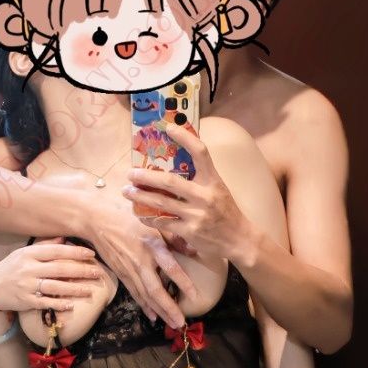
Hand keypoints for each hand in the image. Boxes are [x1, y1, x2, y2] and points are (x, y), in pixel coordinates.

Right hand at [0, 237, 100, 311]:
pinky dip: (58, 304)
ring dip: (74, 289)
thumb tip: (63, 238)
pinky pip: (45, 302)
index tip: (91, 254)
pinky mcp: (25, 301)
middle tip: (97, 273)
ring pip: (55, 286)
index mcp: (29, 254)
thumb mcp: (23, 253)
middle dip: (80, 271)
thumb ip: (43, 246)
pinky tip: (71, 305)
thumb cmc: (10, 268)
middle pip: (59, 269)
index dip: (75, 252)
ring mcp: (27, 286)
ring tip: (90, 290)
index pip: (56, 251)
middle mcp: (28, 269)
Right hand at [79, 199, 198, 328]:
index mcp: (151, 246)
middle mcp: (140, 262)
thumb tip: (194, 250)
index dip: (183, 282)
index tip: (194, 296)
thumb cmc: (127, 217)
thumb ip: (174, 236)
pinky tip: (153, 316)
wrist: (97, 221)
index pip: (170, 268)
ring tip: (172, 324)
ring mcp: (129, 270)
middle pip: (155, 290)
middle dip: (169, 308)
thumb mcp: (153, 221)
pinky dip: (145, 306)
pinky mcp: (122, 275)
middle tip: (181, 323)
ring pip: (145, 296)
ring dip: (159, 312)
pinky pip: (135, 294)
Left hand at [121, 123, 249, 259]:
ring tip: (127, 191)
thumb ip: (201, 178)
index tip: (168, 128)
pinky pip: (163, 223)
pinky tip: (140, 215)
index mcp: (213, 181)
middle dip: (146, 176)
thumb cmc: (226, 212)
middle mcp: (205, 196)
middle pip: (170, 181)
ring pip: (161, 202)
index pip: (201, 152)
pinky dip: (149, 219)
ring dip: (140, 196)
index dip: (185, 137)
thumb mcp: (218, 189)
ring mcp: (197, 214)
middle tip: (130, 173)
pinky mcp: (190, 231)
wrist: (239, 240)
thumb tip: (176, 163)